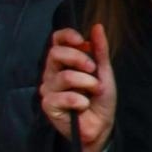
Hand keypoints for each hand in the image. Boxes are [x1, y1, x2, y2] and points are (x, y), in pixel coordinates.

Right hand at [40, 25, 115, 151]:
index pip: (56, 40)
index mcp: (64, 62)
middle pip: (55, 53)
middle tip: (93, 70)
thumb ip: (100, 50)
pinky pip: (62, 97)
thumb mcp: (104, 71)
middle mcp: (52, 72)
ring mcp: (48, 89)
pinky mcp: (48, 105)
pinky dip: (79, 101)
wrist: (102, 125)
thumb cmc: (100, 98)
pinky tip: (84, 106)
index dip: (67, 36)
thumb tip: (97, 27)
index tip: (81, 40)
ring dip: (86, 84)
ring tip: (93, 92)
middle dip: (79, 59)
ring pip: (64, 76)